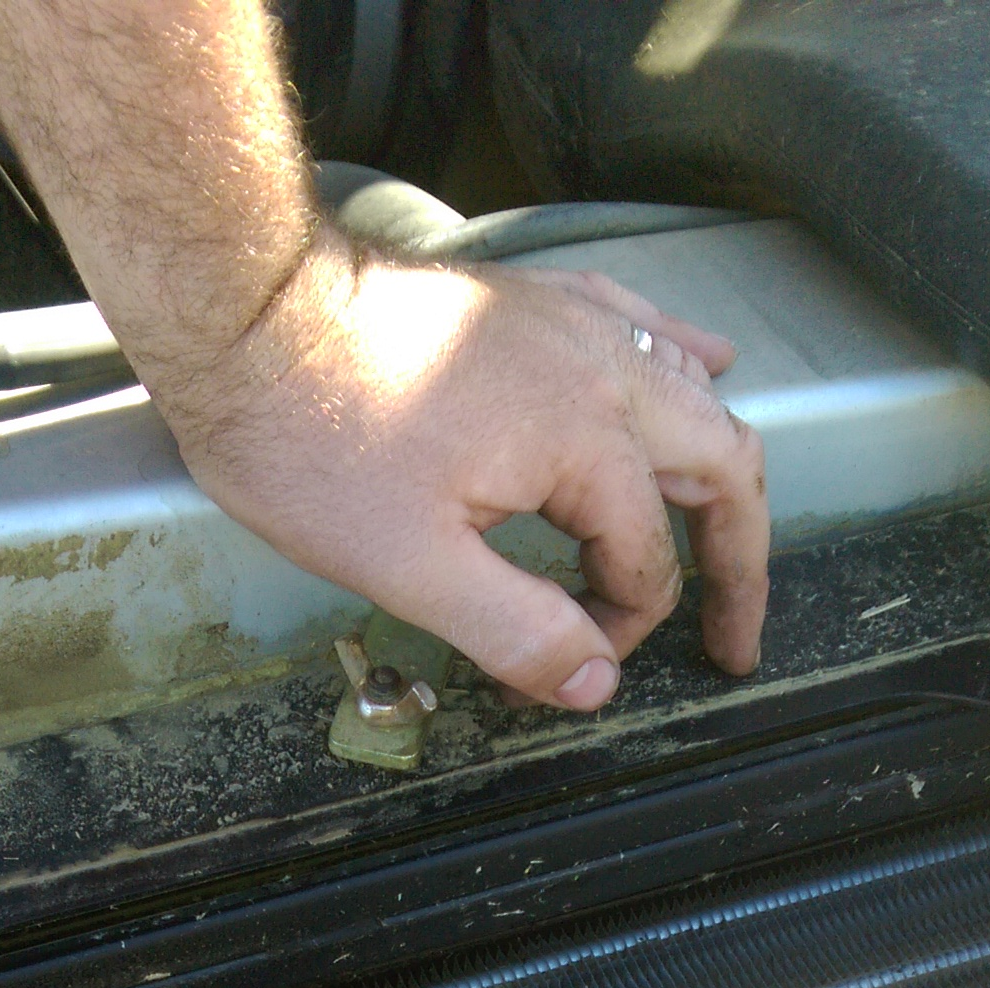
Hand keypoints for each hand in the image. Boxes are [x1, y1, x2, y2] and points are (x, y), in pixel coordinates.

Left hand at [159, 229, 770, 711]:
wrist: (252, 320)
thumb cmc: (315, 442)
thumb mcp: (411, 568)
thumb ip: (517, 632)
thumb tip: (595, 683)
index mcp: (585, 439)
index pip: (645, 560)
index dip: (617, 632)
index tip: (560, 671)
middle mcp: (601, 369)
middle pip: (720, 465)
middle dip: (737, 559)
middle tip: (733, 633)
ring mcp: (570, 324)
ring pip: (693, 394)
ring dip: (719, 470)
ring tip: (724, 538)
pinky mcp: (533, 302)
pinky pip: (641, 326)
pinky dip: (684, 365)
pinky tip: (705, 368)